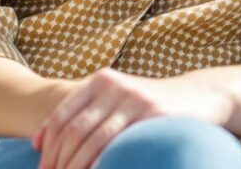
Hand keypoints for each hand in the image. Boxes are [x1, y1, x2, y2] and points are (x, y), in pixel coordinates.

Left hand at [32, 69, 230, 168]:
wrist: (200, 95)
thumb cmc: (151, 105)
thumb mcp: (116, 101)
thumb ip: (84, 114)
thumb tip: (39, 141)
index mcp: (99, 81)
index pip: (62, 116)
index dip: (47, 145)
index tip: (41, 167)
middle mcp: (112, 85)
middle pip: (73, 130)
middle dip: (58, 160)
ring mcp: (132, 98)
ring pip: (92, 137)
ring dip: (75, 165)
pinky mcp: (151, 112)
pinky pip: (118, 141)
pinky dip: (102, 161)